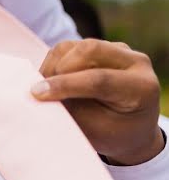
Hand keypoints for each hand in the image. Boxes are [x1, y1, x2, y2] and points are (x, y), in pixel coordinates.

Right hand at [33, 39, 163, 165]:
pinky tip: (53, 81)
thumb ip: (70, 110)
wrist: (132, 128)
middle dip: (59, 69)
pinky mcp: (101, 46)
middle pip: (90, 50)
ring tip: (48, 89)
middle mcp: (136, 62)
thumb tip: (39, 93)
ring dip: (53, 67)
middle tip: (43, 92)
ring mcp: (120, 50)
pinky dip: (53, 63)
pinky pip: (68, 47)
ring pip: (74, 46)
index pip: (100, 79)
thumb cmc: (113, 133)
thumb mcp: (94, 130)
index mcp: (142, 88)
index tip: (37, 93)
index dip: (66, 85)